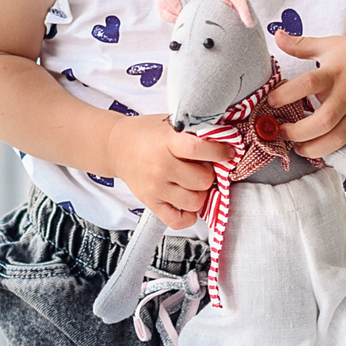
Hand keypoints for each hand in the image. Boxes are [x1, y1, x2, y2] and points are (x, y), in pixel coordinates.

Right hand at [105, 116, 230, 228]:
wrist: (116, 147)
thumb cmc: (146, 134)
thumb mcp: (169, 124)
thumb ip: (193, 132)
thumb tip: (224, 140)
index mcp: (166, 142)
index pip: (199, 149)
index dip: (219, 152)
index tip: (229, 152)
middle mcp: (160, 167)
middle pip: (203, 180)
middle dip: (209, 174)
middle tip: (203, 167)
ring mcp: (155, 188)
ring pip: (195, 201)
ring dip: (200, 193)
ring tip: (194, 183)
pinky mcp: (150, 203)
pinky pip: (177, 221)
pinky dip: (188, 216)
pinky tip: (188, 202)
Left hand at [269, 33, 345, 157]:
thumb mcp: (332, 45)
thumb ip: (302, 45)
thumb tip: (276, 35)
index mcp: (335, 74)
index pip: (308, 84)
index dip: (287, 94)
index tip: (270, 101)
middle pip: (323, 121)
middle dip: (298, 132)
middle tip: (281, 132)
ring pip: (337, 140)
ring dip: (315, 149)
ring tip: (299, 148)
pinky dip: (343, 158)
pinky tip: (325, 158)